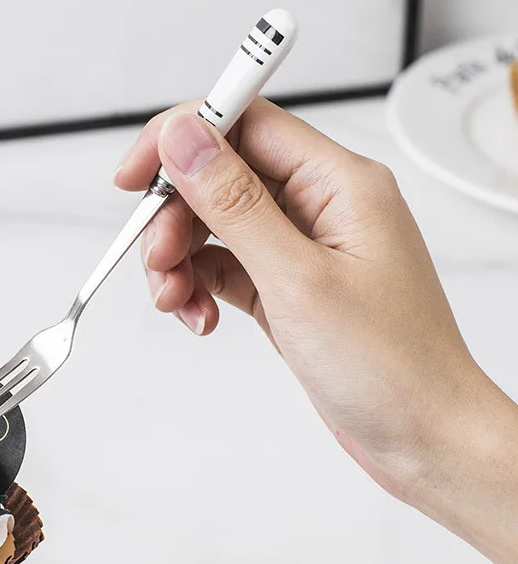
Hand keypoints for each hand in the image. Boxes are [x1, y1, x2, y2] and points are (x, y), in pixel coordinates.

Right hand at [116, 98, 517, 563]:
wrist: (424, 440)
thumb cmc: (394, 367)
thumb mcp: (299, 280)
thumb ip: (235, 204)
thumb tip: (187, 141)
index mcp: (339, 182)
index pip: (246, 122)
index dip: (184, 135)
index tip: (139, 168)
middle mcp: (319, 204)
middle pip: (220, 175)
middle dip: (175, 213)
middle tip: (155, 253)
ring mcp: (300, 244)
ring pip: (214, 222)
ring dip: (179, 255)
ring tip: (174, 297)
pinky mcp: (284, 281)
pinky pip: (222, 262)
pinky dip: (198, 284)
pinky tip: (199, 315)